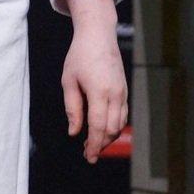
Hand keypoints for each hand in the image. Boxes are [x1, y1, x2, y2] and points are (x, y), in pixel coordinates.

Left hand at [62, 0, 127, 165]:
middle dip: (100, 144)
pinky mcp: (125, 91)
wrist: (98, 36)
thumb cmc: (79, 56)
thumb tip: (74, 132)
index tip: (88, 156)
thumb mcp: (68, 80)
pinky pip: (122, 115)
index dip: (93, 144)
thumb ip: (72, 108)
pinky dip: (114, 126)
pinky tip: (103, 130)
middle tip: (88, 154)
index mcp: (99, 91)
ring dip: (108, 137)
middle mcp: (115, 94)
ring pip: (119, 124)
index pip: (98, 126)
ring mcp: (123, 93)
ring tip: (93, 144)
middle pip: (111, 129)